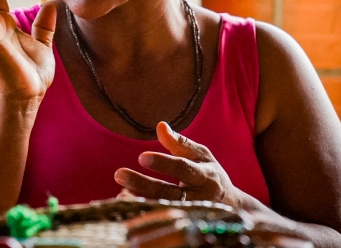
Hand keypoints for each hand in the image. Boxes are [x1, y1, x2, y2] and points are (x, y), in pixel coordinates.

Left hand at [114, 122, 243, 207]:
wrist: (231, 207)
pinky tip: (126, 203)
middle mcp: (200, 198)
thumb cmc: (210, 174)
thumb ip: (180, 143)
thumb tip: (160, 126)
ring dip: (140, 201)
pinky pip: (160, 219)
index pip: (183, 169)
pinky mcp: (183, 223)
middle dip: (143, 184)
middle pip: (169, 193)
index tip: (141, 157)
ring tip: (120, 193)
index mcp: (205, 176)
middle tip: (119, 174)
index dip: (163, 163)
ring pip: (163, 210)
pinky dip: (143, 212)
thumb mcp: (201, 156)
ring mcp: (191, 214)